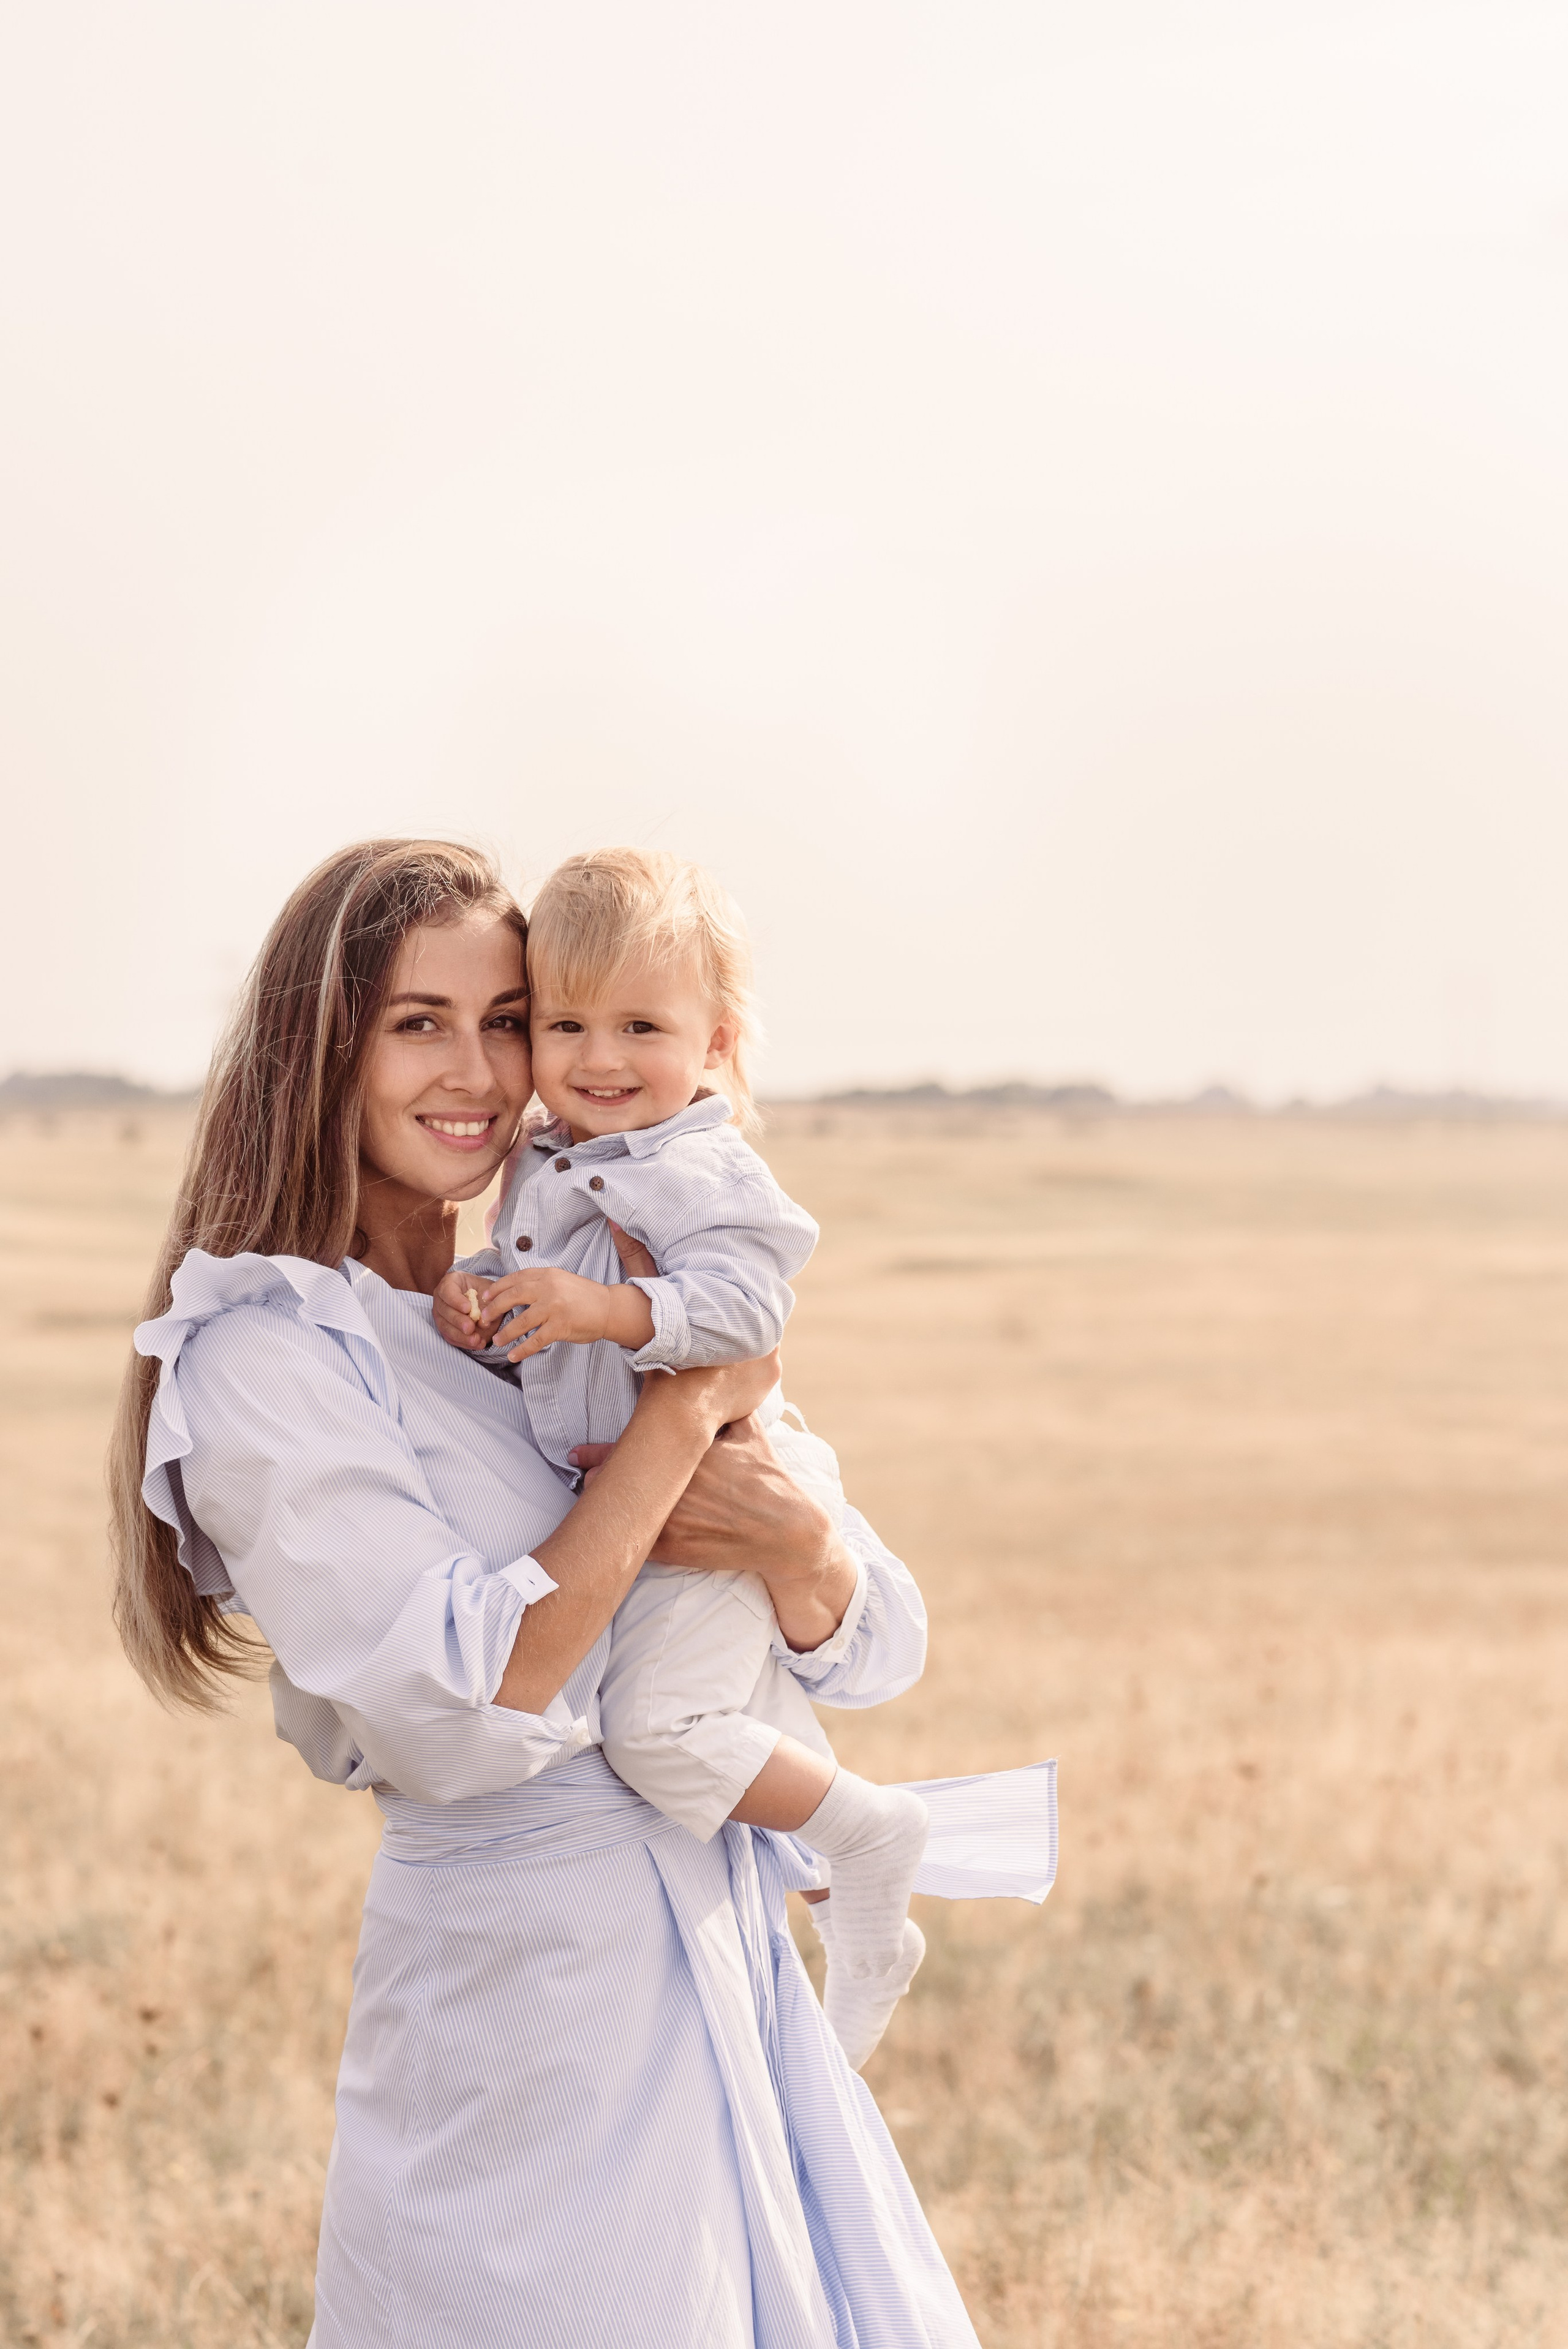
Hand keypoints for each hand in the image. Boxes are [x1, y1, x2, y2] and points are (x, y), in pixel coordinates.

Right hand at [432, 1265, 490, 1351]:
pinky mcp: (444, 1328)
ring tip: (476, 1340)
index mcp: (450, 1282)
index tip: (468, 1308)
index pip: (447, 1291)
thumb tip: (482, 1323)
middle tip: (470, 1328)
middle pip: (445, 1311)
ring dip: (460, 1336)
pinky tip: (476, 1344)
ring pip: (445, 1327)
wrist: (483, 1299)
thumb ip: (487, 1304)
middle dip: (458, 1321)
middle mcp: (441, 1298)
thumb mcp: (489, 1292)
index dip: (456, 1301)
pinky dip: (463, 1343)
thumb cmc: (485, 1291)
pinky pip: (450, 1337)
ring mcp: (440, 1314)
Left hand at [477, 1267, 650, 1360]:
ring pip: (521, 1321)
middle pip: (512, 1297)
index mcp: (547, 1275)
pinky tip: (513, 1355)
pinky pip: (535, 1340)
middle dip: (495, 1309)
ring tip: (496, 1341)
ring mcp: (554, 1308)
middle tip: (484, 1319)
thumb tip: (514, 1295)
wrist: (610, 1308)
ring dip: (506, 1333)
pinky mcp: (560, 1326)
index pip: (515, 1279)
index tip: (485, 1298)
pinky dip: (522, 1349)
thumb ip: (540, 1285)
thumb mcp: (561, 1281)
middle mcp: (549, 1288)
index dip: (497, 1288)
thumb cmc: (585, 1297)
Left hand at [570, 1371, 857, 1650]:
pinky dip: (626, 1536)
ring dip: (608, 1507)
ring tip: (598, 1502)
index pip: (626, 1450)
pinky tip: (620, 1531)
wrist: (785, 1530)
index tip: (576, 1454)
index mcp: (686, 1452)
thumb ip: (723, 1405)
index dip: (595, 1453)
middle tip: (582, 1473)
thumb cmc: (767, 1477)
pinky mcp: (672, 1551)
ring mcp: (669, 1522)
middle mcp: (673, 1486)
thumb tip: (712, 1373)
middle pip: (611, 1482)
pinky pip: (635, 1543)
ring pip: (618, 1514)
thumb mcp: (747, 1432)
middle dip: (596, 1477)